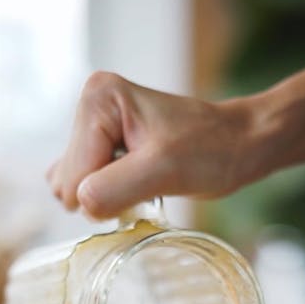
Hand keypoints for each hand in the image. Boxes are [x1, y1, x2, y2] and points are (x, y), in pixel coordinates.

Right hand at [47, 71, 267, 218]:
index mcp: (98, 99)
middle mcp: (89, 107)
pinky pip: (85, 188)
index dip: (108, 191)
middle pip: (67, 181)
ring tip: (144, 180)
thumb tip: (81, 205)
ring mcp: (93, 129)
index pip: (73, 175)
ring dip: (107, 197)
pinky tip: (137, 184)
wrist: (237, 145)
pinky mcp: (102, 149)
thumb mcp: (163, 170)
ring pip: (73, 188)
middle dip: (104, 193)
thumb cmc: (210, 150)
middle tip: (146, 180)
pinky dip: (108, 197)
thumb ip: (114, 188)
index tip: (146, 178)